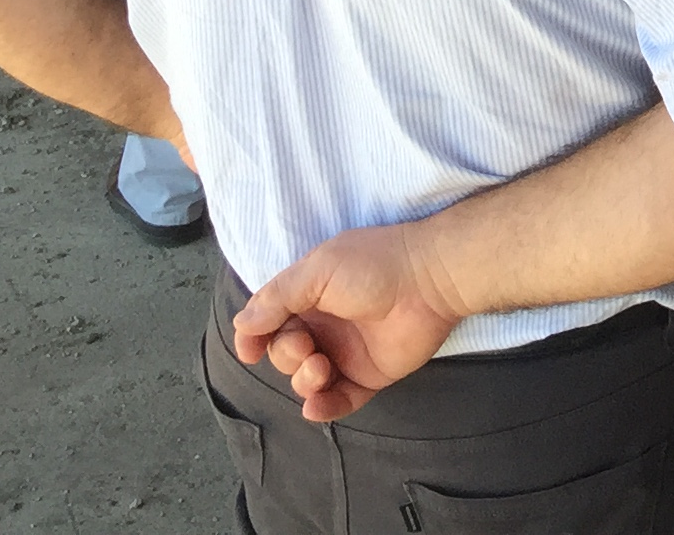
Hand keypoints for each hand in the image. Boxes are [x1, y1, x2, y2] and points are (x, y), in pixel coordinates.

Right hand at [230, 223, 466, 423]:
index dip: (254, 338)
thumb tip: (242, 323)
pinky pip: (340, 400)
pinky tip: (316, 406)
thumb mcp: (319, 270)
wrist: (431, 280)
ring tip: (320, 369)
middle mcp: (325, 325)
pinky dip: (324, 408)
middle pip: (285, 354)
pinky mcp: (370, 374)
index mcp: (309, 296)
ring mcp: (347, 352)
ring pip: (307, 380)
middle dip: (286, 356)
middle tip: (306, 348)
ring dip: (303, 381)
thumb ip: (278, 298)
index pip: (270, 322)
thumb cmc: (374, 266)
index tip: (250, 351)